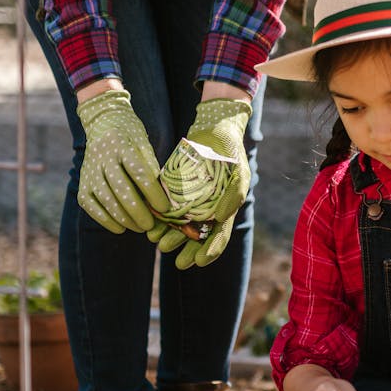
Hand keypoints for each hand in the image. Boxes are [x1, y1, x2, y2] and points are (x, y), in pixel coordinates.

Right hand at [76, 89, 168, 233]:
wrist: (103, 124)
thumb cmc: (130, 136)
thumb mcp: (144, 143)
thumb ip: (152, 166)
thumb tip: (165, 194)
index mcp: (122, 145)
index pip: (138, 172)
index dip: (152, 193)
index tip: (164, 208)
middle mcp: (102, 158)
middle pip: (121, 189)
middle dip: (138, 211)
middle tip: (151, 225)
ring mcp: (90, 172)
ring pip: (106, 200)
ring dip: (124, 219)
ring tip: (140, 227)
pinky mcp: (82, 184)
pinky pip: (91, 206)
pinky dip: (105, 220)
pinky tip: (121, 228)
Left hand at [152, 99, 250, 268]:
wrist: (214, 129)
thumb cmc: (231, 152)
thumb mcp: (239, 172)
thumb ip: (234, 194)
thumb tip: (222, 218)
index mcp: (225, 211)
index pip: (219, 237)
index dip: (210, 251)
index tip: (198, 261)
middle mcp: (207, 210)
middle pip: (197, 237)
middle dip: (186, 250)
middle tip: (176, 261)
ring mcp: (192, 201)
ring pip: (179, 226)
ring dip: (170, 237)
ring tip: (158, 243)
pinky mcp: (176, 190)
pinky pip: (167, 208)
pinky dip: (160, 218)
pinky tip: (151, 225)